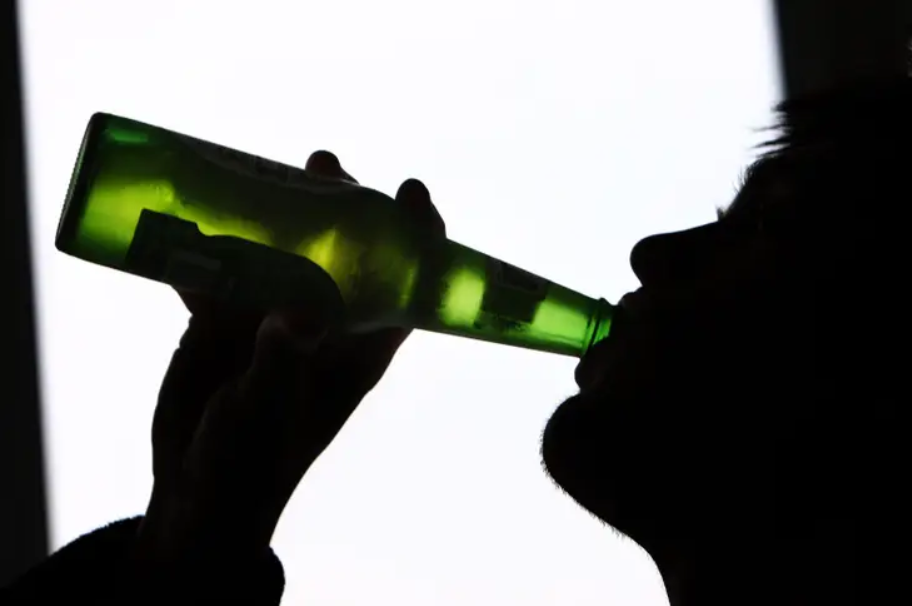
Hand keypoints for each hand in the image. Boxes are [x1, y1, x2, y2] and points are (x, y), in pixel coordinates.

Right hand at [137, 151, 444, 560]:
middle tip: (322, 164)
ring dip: (274, 211)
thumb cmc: (250, 463)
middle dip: (340, 203)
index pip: (406, 283)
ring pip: (285, 248)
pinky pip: (223, 269)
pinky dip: (208, 245)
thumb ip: (283, 364)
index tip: (409, 190)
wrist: (195, 488)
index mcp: (361, 345)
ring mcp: (275, 315)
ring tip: (257, 172)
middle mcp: (325, 321)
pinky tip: (188, 221)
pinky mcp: (227, 317)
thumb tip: (296, 314)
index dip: (417, 235)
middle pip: (346, 249)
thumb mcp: (269, 414)